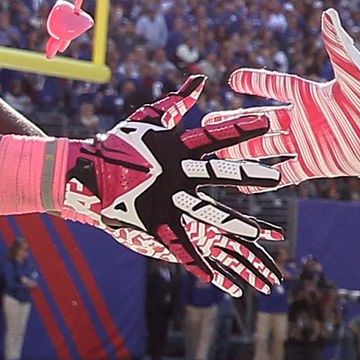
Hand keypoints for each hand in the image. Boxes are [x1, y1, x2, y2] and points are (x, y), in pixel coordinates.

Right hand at [60, 76, 288, 296]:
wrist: (82, 174)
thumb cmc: (119, 143)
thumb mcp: (147, 119)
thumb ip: (177, 102)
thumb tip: (200, 79)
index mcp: (178, 147)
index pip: (216, 135)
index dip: (243, 128)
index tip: (270, 121)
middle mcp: (177, 172)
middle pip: (219, 173)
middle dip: (248, 174)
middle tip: (277, 175)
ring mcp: (167, 199)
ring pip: (207, 212)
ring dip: (234, 223)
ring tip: (260, 233)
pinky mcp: (156, 223)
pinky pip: (181, 247)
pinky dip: (198, 264)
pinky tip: (218, 280)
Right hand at [201, 9, 359, 187]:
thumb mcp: (357, 74)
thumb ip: (339, 47)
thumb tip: (329, 14)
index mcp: (310, 94)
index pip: (275, 85)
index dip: (254, 82)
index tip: (231, 79)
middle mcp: (303, 117)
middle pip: (260, 119)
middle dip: (235, 122)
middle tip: (207, 124)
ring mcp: (307, 141)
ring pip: (265, 146)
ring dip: (241, 150)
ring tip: (215, 154)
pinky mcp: (315, 163)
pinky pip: (285, 172)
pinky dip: (264, 180)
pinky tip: (243, 185)